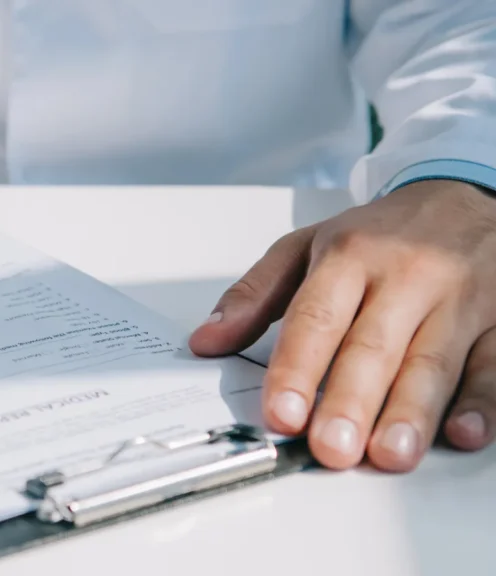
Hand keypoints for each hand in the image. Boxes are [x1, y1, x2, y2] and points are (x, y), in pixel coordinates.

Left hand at [189, 180, 495, 470]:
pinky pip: (492, 364)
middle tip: (331, 448)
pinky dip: (481, 401)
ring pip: (434, 360)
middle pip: (374, 346)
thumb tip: (205, 341)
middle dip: (351, 401)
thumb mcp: (306, 246)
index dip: (297, 368)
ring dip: (412, 412)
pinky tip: (462, 433)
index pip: (316, 317)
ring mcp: (460, 298)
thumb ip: (253, 296)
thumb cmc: (378, 234)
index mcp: (349, 256)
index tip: (281, 413)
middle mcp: (406, 276)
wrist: (463, 194)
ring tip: (389, 454)